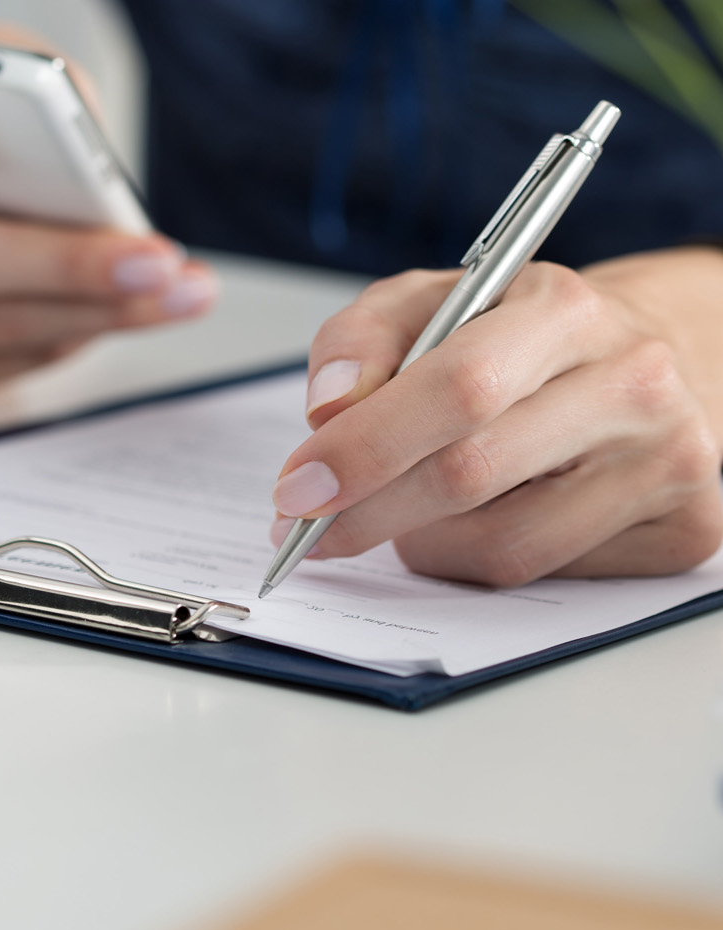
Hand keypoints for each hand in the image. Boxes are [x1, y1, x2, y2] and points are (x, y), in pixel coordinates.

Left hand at [270, 252, 722, 586]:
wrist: (646, 361)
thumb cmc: (518, 335)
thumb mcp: (431, 303)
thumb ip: (361, 340)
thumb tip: (328, 409)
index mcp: (565, 310)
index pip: (458, 388)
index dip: (365, 445)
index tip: (296, 485)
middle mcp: (632, 386)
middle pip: (471, 474)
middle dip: (365, 510)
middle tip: (304, 527)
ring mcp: (668, 465)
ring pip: (500, 544)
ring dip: (418, 539)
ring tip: (397, 508)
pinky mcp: (683, 531)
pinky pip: (538, 575)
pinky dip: (474, 557)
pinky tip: (474, 519)